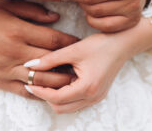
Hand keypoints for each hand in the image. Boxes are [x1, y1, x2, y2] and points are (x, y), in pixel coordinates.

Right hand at [0, 0, 77, 98]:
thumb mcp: (7, 5)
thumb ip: (33, 10)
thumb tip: (56, 18)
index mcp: (17, 30)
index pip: (52, 40)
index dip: (69, 42)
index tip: (79, 42)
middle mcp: (14, 51)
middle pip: (50, 62)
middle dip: (69, 63)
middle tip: (82, 63)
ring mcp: (6, 69)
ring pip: (40, 81)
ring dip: (59, 81)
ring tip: (73, 79)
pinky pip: (23, 91)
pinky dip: (39, 92)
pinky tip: (50, 91)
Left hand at [24, 17, 151, 112]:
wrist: (122, 43)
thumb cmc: (100, 45)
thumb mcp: (73, 50)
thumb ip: (50, 59)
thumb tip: (30, 65)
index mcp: (87, 88)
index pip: (56, 98)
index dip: (40, 92)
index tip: (29, 83)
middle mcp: (93, 97)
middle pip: (61, 108)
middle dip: (45, 97)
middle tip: (35, 83)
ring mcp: (96, 97)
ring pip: (68, 107)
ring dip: (55, 97)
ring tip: (45, 81)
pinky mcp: (97, 94)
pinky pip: (76, 101)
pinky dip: (64, 95)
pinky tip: (59, 81)